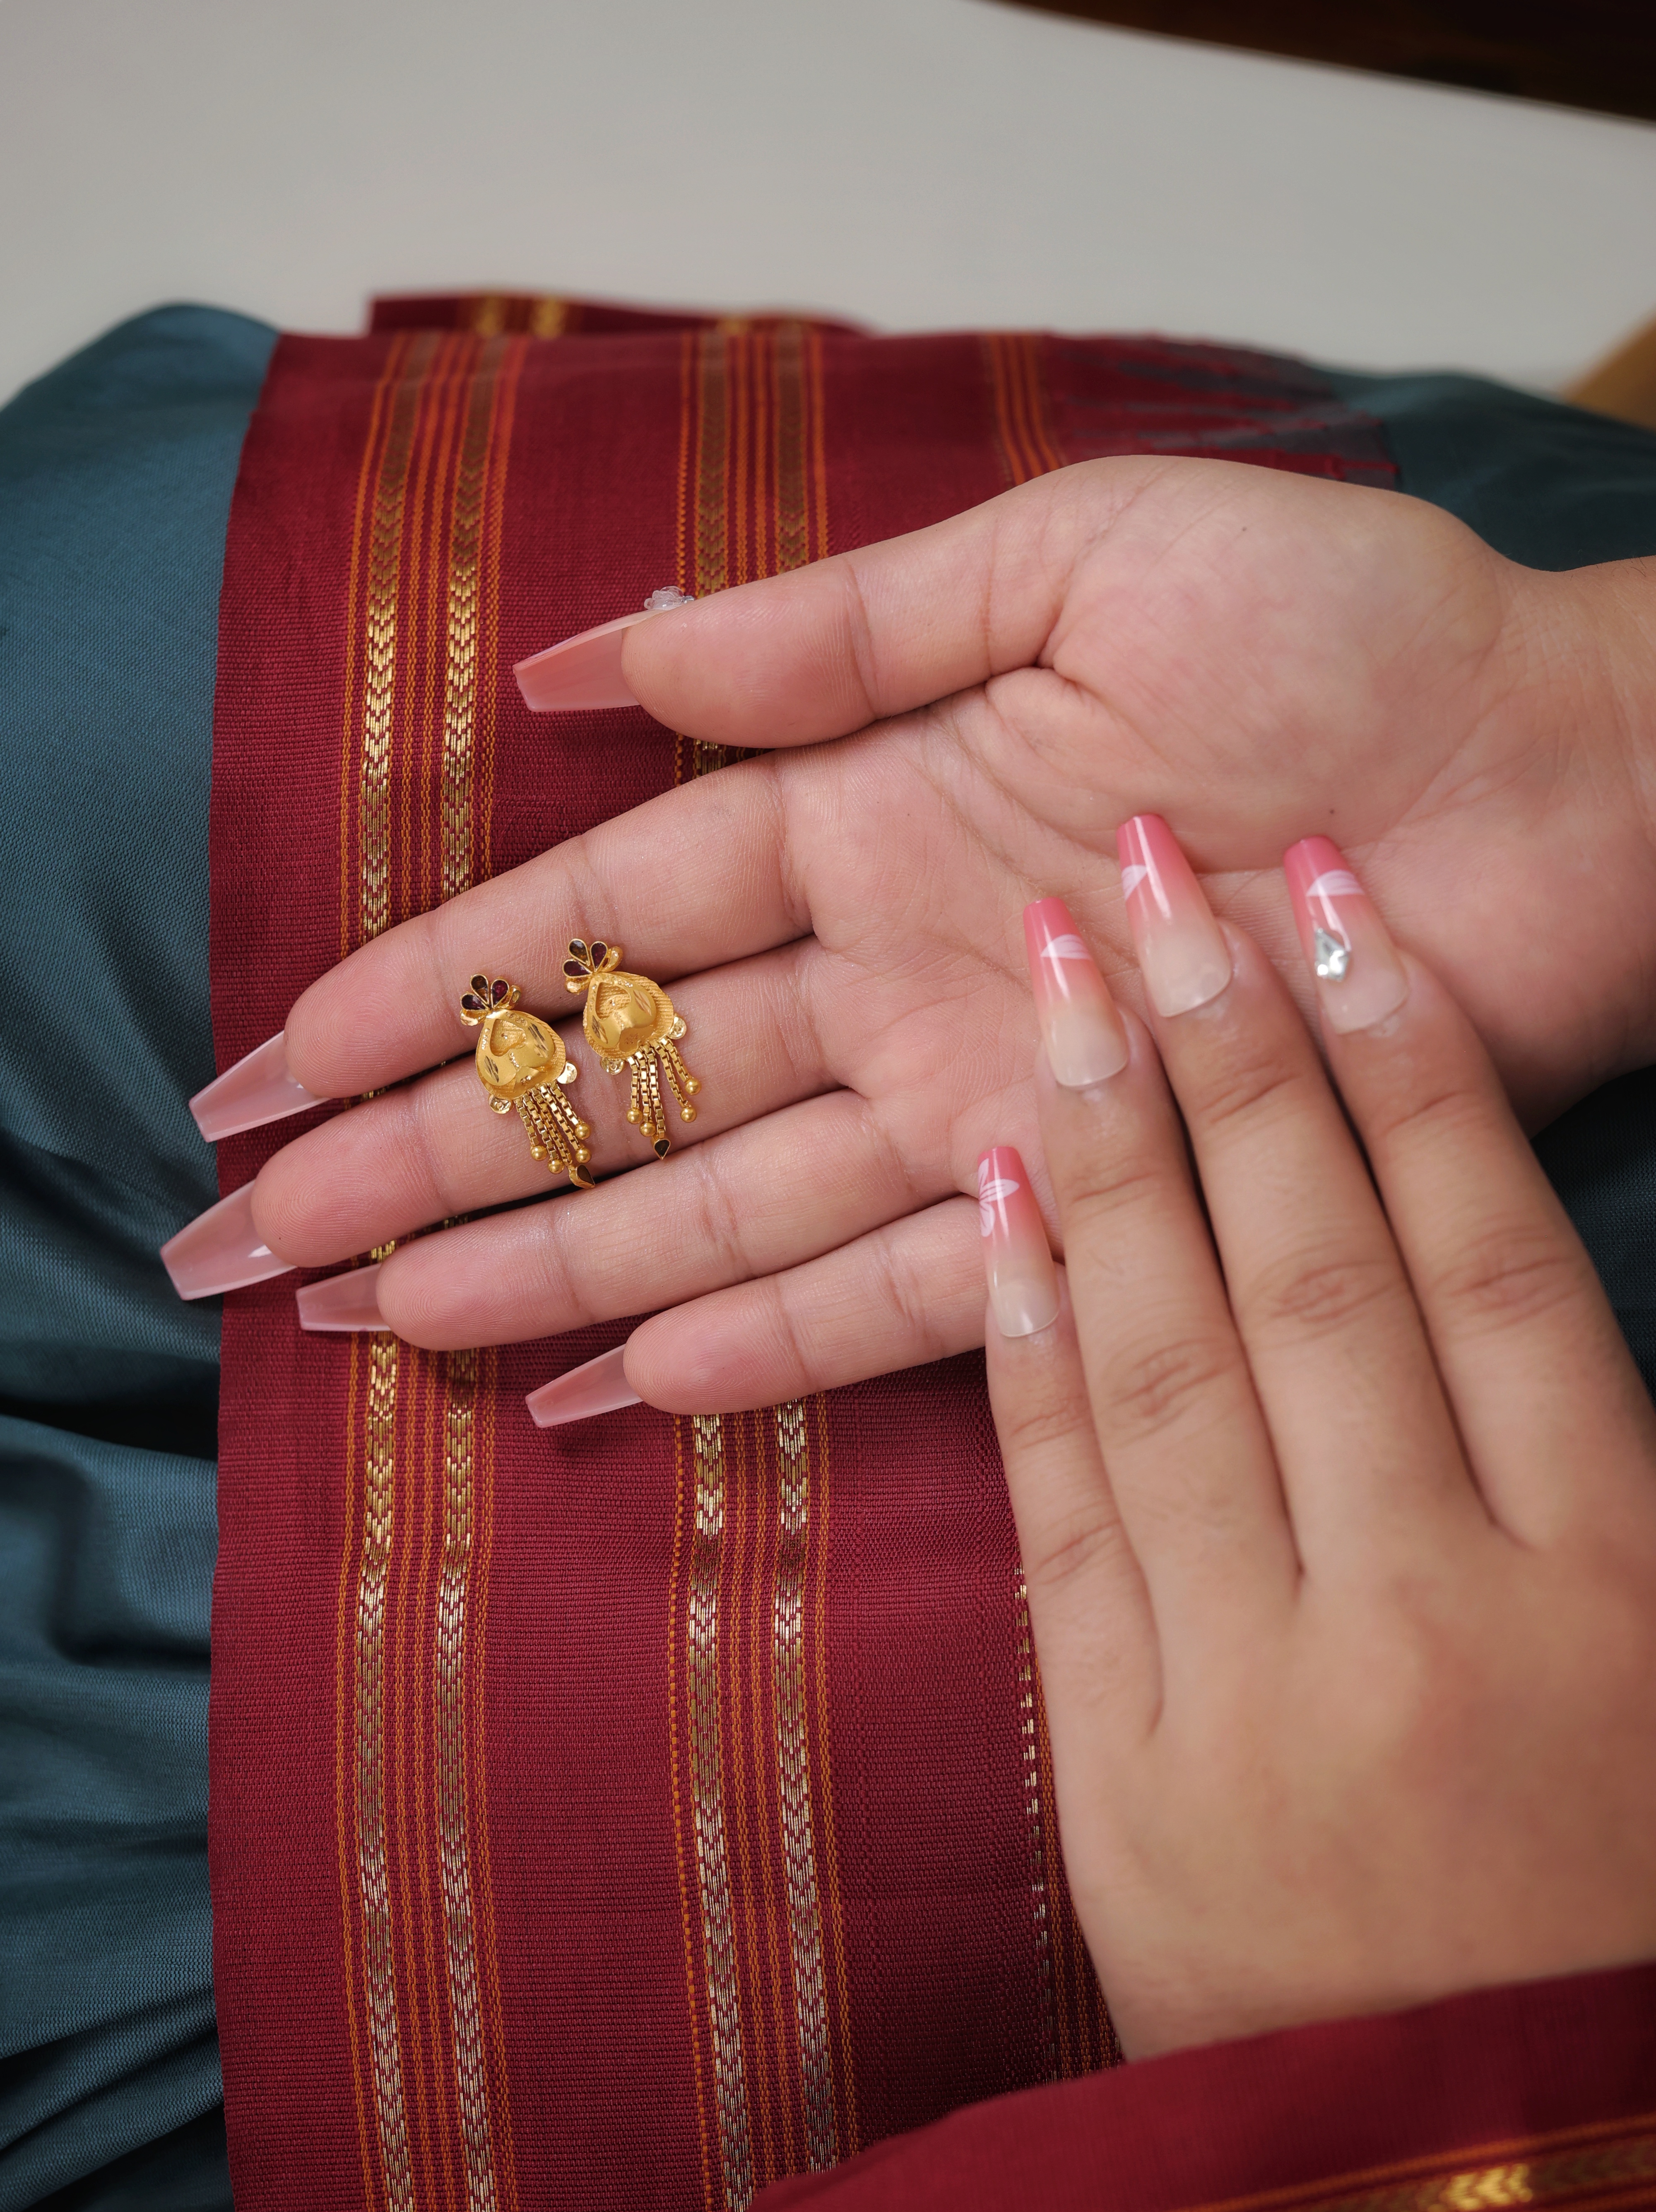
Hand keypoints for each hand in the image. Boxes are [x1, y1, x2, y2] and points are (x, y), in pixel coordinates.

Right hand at [249, 457, 1655, 1409]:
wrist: (1559, 775)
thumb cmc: (1345, 635)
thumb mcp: (1068, 560)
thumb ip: (838, 631)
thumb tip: (600, 659)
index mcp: (867, 815)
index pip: (596, 921)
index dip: (430, 990)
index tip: (281, 1059)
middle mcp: (891, 979)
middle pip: (617, 1088)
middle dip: (434, 1159)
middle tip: (267, 1240)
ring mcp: (976, 1103)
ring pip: (716, 1207)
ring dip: (553, 1269)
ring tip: (391, 1325)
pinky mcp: (1087, 1200)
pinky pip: (895, 1296)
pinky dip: (763, 1347)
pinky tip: (619, 1387)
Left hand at [985, 834, 1655, 2058]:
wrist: (1489, 2182)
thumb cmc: (1622, 1907)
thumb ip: (1592, 1462)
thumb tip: (1499, 1251)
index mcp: (1607, 1583)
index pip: (1491, 1263)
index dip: (1411, 1069)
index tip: (1335, 909)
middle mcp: (1432, 1612)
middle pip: (1318, 1278)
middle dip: (1233, 1058)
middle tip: (1159, 869)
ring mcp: (1257, 1694)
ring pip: (1176, 1368)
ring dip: (1113, 1157)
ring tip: (1060, 977)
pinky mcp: (1122, 1776)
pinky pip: (1068, 1520)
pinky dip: (1029, 1352)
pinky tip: (997, 1203)